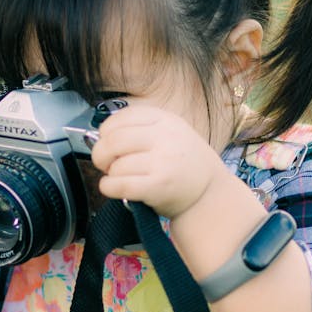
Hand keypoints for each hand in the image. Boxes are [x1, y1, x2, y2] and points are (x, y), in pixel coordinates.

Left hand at [89, 100, 224, 218]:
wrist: (210, 193)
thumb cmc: (183, 164)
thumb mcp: (171, 133)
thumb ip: (141, 129)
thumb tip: (100, 137)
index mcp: (165, 119)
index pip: (121, 117)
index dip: (106, 132)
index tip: (107, 143)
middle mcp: (165, 137)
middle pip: (113, 140)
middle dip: (100, 154)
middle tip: (105, 164)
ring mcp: (163, 161)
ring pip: (116, 165)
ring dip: (110, 175)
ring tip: (121, 178)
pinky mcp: (159, 186)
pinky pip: (119, 185)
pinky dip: (109, 188)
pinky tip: (114, 188)